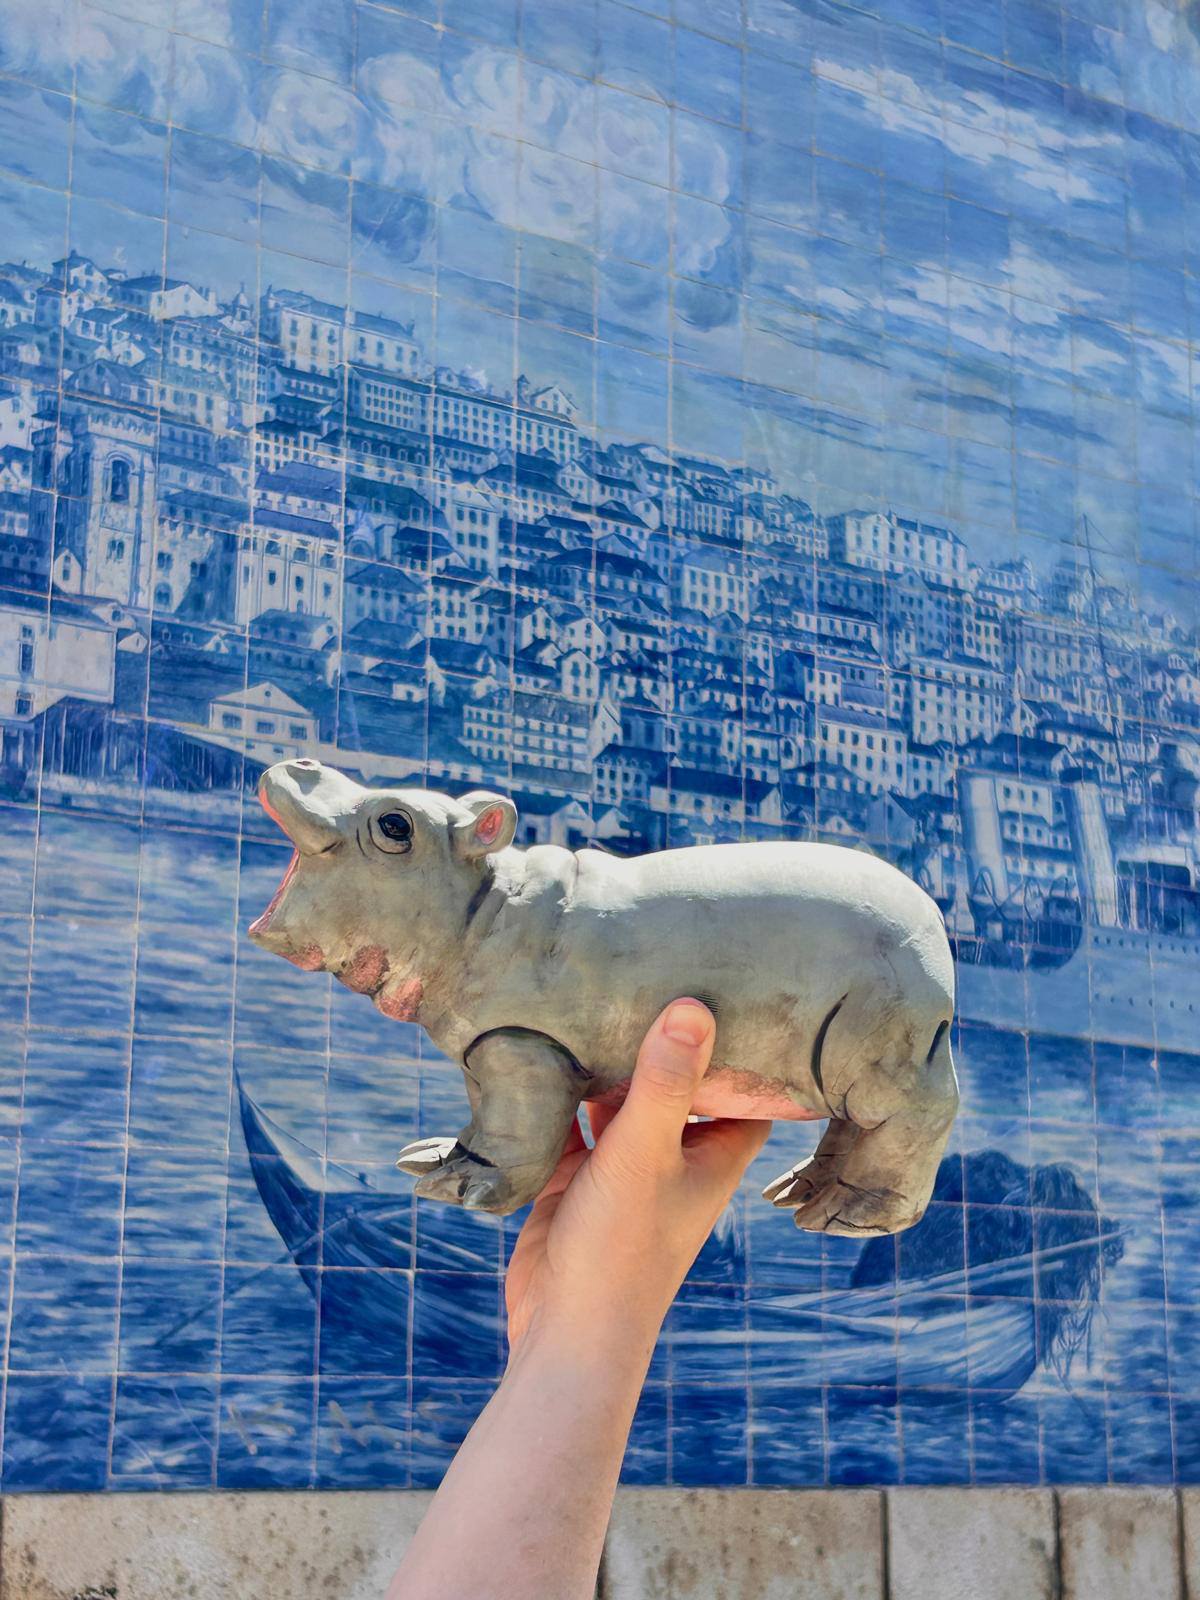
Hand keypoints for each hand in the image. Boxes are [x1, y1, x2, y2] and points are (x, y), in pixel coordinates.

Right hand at [504, 999, 770, 1365]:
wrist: (566, 1332)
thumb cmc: (624, 1249)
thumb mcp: (644, 1153)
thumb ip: (665, 1081)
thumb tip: (693, 1004)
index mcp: (715, 1152)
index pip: (747, 1084)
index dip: (746, 1041)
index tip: (739, 983)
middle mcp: (676, 1155)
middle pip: (680, 1082)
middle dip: (666, 1039)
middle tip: (652, 967)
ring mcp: (627, 1166)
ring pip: (623, 1098)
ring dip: (609, 1062)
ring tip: (595, 992)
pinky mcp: (580, 1176)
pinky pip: (574, 1120)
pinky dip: (562, 1092)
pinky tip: (545, 1046)